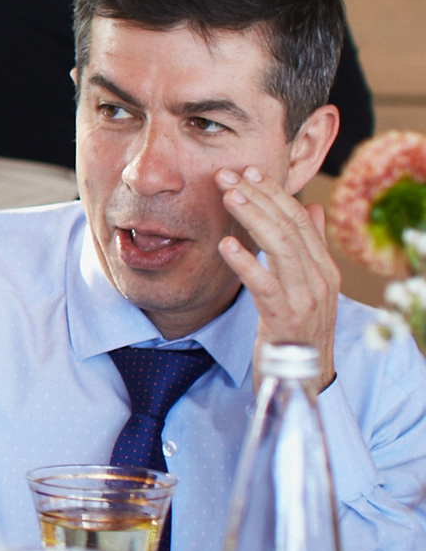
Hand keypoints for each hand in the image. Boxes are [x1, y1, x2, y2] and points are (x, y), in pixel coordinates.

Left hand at [216, 164, 341, 390]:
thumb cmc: (298, 330)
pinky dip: (246, 263)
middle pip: (290, 226)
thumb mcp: (307, 286)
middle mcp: (320, 279)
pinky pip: (266, 285)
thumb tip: (313, 208)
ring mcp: (306, 299)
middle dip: (258, 196)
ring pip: (282, 248)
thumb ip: (310, 249)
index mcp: (324, 268)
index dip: (275, 192)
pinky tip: (225, 246)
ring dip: (253, 218)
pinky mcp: (285, 319)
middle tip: (227, 175)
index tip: (248, 170)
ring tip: (228, 196)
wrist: (303, 380)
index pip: (301, 218)